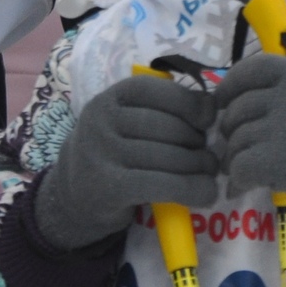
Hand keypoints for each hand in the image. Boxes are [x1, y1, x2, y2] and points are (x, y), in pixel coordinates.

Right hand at [34, 74, 219, 250]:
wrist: (74, 195)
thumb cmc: (114, 153)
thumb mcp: (127, 123)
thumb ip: (161, 111)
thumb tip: (211, 110)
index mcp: (110, 98)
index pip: (157, 91)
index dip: (190, 103)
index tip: (208, 119)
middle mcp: (101, 121)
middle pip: (169, 127)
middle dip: (197, 143)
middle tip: (208, 156)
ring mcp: (101, 153)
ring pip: (169, 157)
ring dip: (200, 168)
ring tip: (209, 173)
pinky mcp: (109, 187)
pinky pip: (163, 185)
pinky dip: (192, 189)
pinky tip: (205, 194)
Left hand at [212, 53, 285, 210]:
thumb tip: (241, 98)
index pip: (252, 68)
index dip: (231, 84)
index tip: (225, 100)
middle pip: (237, 108)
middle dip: (232, 129)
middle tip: (240, 145)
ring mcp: (279, 127)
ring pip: (235, 140)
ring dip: (234, 158)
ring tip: (245, 170)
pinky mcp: (274, 160)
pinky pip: (239, 166)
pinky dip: (237, 179)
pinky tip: (243, 186)